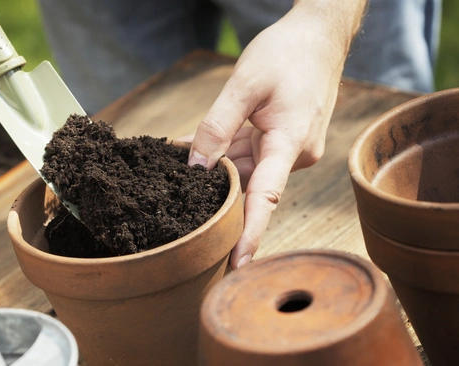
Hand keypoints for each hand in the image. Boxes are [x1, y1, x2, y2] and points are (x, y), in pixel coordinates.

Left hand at [188, 3, 363, 268]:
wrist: (319, 35)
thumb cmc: (287, 54)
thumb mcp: (243, 85)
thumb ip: (217, 127)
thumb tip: (196, 168)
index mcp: (290, 143)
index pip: (266, 197)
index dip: (250, 233)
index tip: (238, 264)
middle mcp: (294, 154)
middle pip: (248, 184)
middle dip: (214, 190)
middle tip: (179, 204)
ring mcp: (290, 149)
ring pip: (245, 168)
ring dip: (214, 166)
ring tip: (176, 162)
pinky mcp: (283, 140)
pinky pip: (249, 153)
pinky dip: (225, 151)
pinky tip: (194, 147)